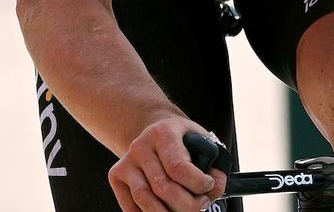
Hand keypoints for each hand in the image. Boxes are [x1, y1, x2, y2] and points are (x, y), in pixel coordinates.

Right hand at [107, 117, 226, 211]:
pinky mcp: (116, 175)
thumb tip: (217, 188)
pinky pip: (131, 207)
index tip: (209, 186)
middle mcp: (141, 146)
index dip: (197, 183)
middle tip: (202, 205)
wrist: (153, 129)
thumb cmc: (181, 138)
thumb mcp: (199, 138)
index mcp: (164, 133)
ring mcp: (126, 162)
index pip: (178, 167)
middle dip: (187, 205)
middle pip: (162, 188)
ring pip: (145, 200)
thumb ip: (212, 161)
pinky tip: (166, 211)